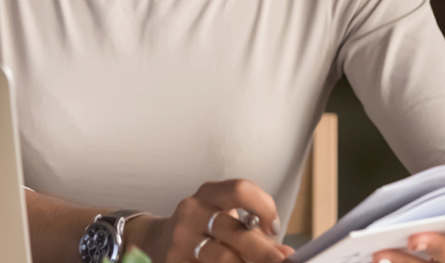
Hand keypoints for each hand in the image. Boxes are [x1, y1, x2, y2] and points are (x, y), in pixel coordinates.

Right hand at [131, 179, 294, 262]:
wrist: (156, 241)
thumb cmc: (203, 230)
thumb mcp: (225, 220)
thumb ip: (256, 235)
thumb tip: (288, 255)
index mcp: (209, 195)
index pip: (240, 190)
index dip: (264, 207)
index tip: (273, 228)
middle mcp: (193, 212)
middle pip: (235, 230)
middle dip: (264, 252)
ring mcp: (181, 239)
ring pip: (221, 257)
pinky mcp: (175, 261)